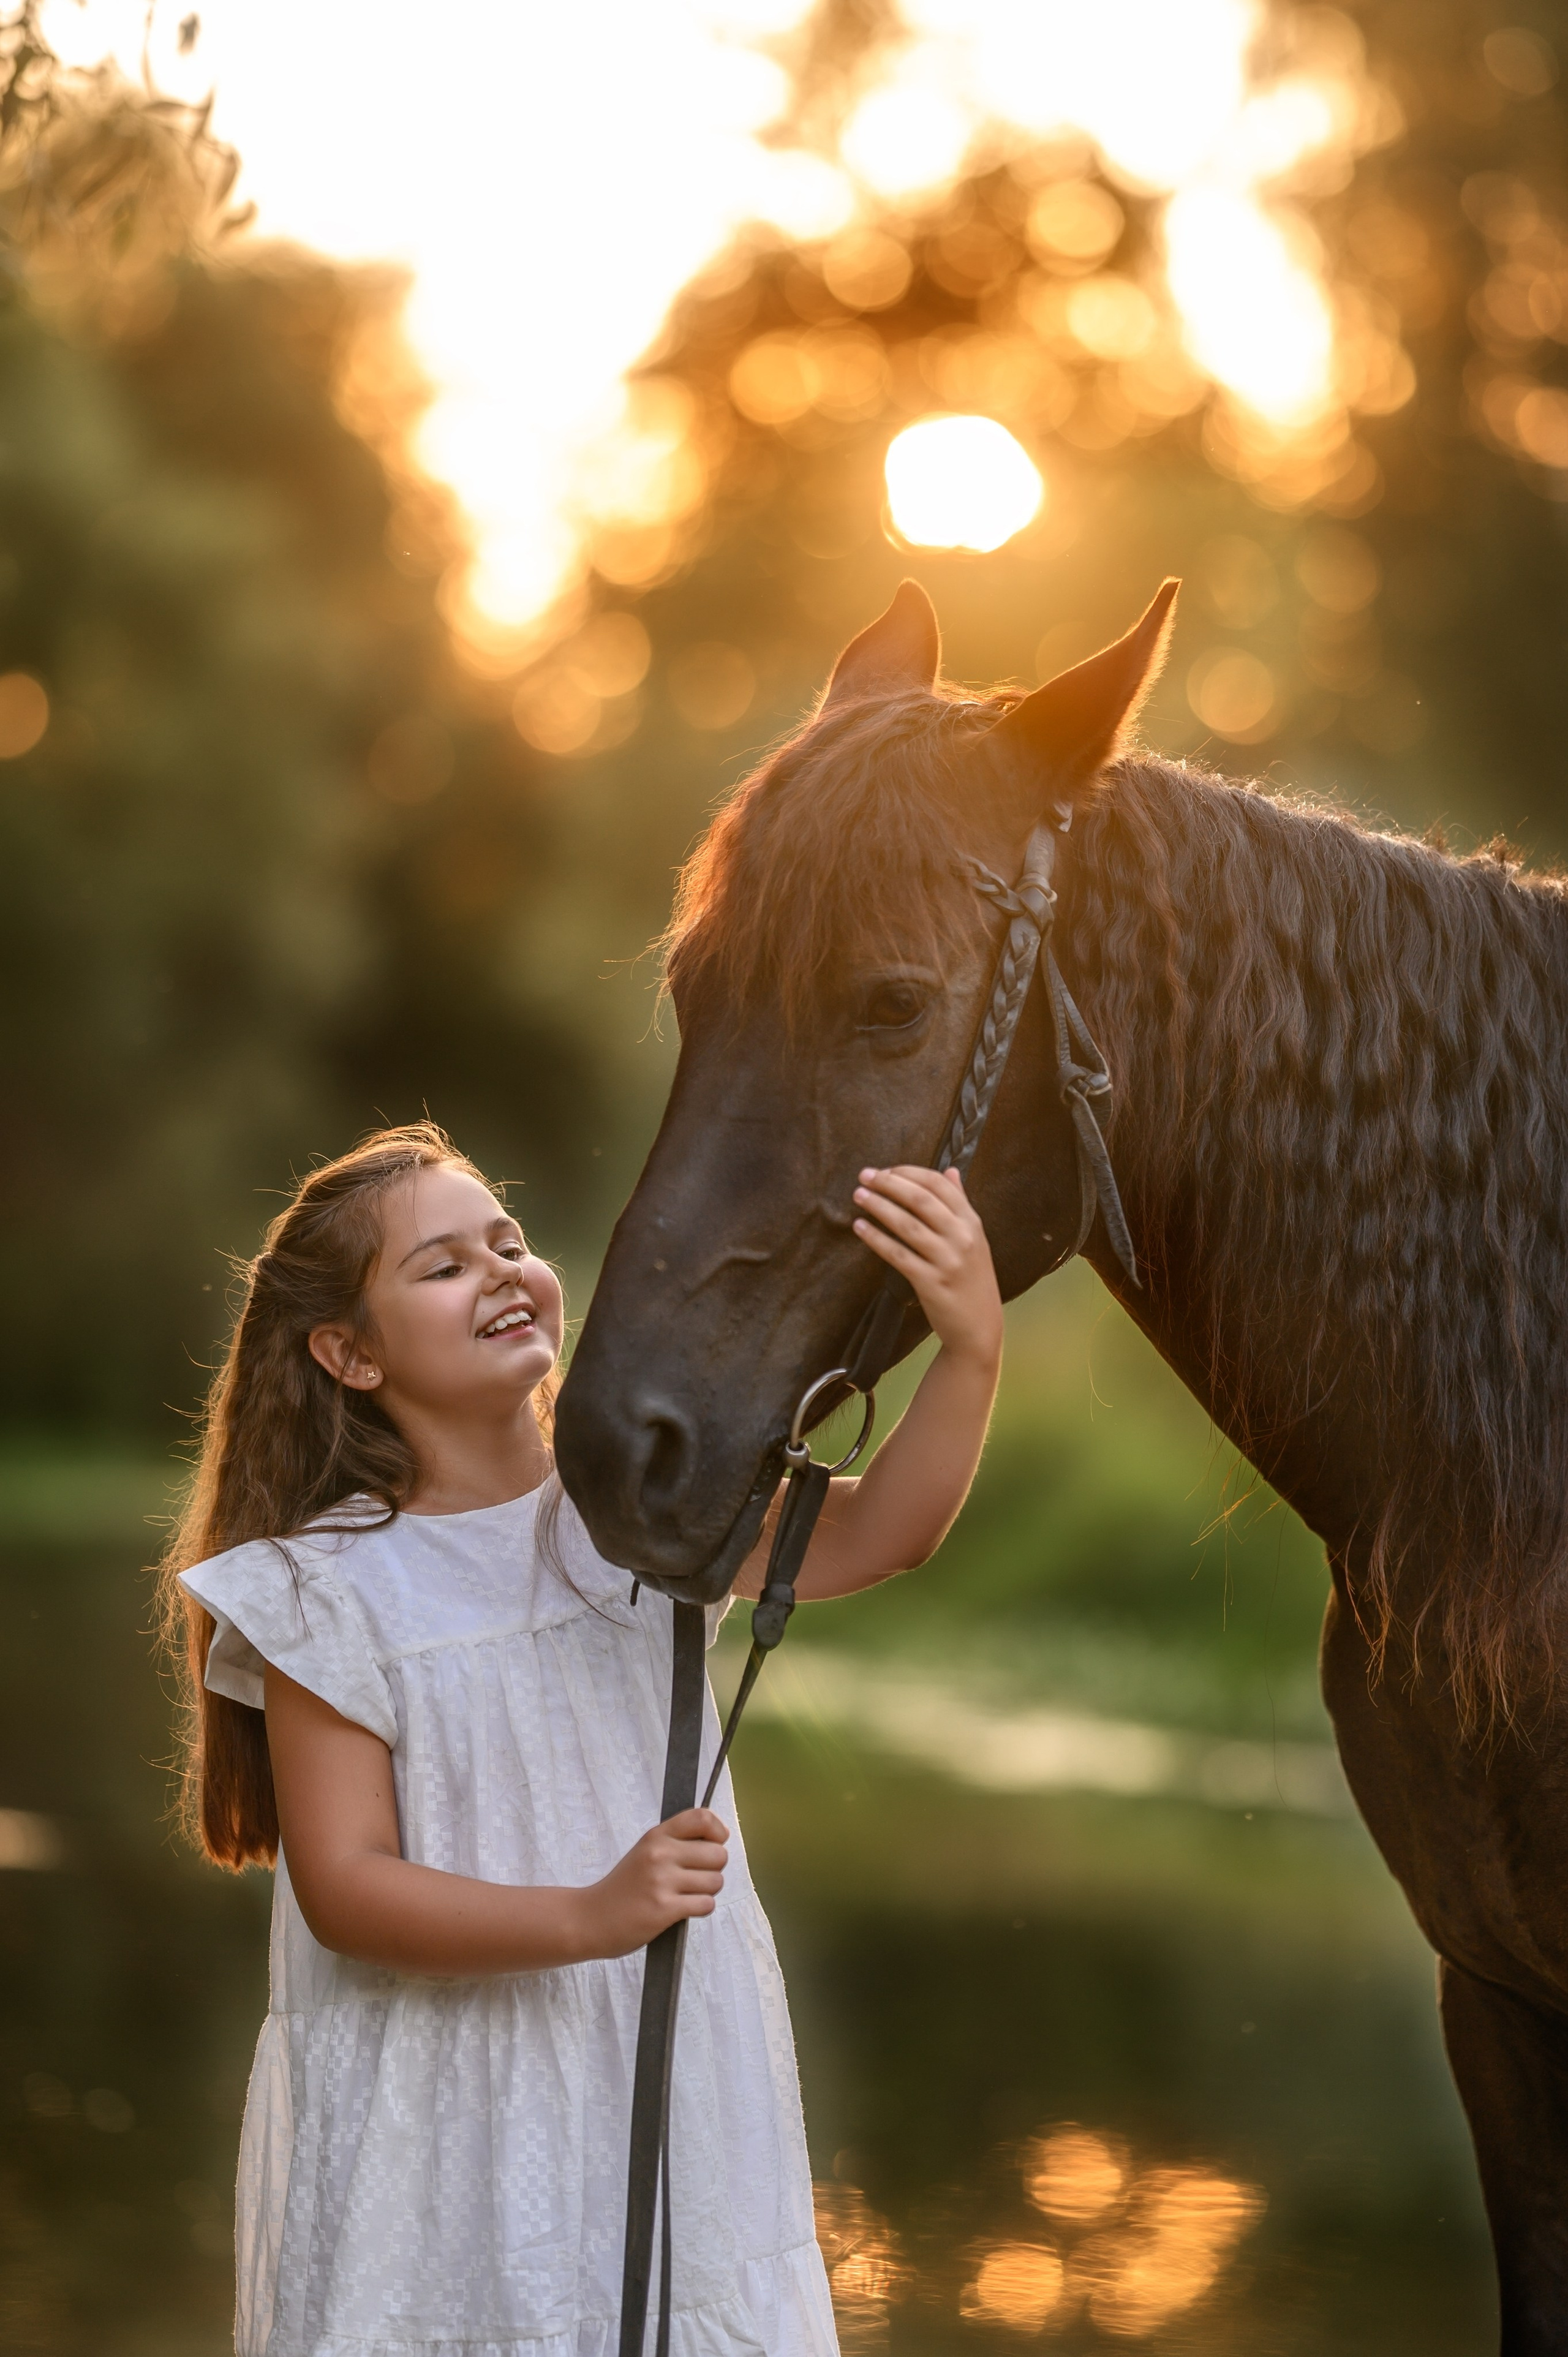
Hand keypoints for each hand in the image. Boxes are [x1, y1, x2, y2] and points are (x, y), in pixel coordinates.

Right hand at [578, 1808, 728, 1958]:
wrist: (590, 1919)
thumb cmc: (623, 1887)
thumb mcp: (645, 1852)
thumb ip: (676, 1842)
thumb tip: (719, 1838)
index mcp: (656, 1835)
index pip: (702, 1818)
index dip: (718, 1832)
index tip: (715, 1844)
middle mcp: (660, 1853)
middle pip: (718, 1854)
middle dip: (713, 1870)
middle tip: (694, 1878)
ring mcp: (662, 1881)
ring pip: (715, 1882)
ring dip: (707, 1892)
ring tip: (685, 1895)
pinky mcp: (664, 1909)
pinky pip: (706, 1904)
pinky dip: (700, 1909)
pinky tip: (682, 1909)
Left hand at [852, 1165, 1002, 1368]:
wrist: (979, 1328)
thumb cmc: (972, 1280)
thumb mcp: (975, 1239)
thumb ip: (961, 1204)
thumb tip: (951, 1171)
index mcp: (972, 1223)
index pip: (939, 1184)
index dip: (909, 1172)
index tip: (886, 1170)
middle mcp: (962, 1238)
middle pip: (920, 1199)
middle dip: (889, 1183)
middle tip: (864, 1175)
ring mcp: (947, 1260)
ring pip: (907, 1224)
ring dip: (879, 1206)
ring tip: (859, 1195)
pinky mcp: (930, 1283)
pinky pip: (897, 1255)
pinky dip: (876, 1239)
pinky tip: (860, 1227)